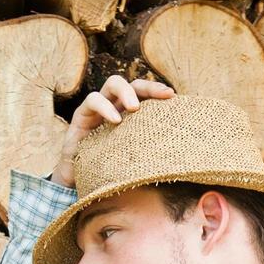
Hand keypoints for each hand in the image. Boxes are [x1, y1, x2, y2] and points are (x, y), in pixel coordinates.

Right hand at [50, 76, 174, 188]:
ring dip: (127, 92)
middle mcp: (115, 105)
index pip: (146, 94)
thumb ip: (150, 147)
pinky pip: (93, 100)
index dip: (158, 91)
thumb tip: (182, 149)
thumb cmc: (110, 168)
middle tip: (163, 95)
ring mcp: (98, 107)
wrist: (80, 179)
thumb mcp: (133, 156)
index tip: (173, 96)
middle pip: (133, 84)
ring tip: (135, 108)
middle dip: (149, 86)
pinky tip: (115, 120)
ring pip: (112, 83)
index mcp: (130, 113)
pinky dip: (105, 107)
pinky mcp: (81, 115)